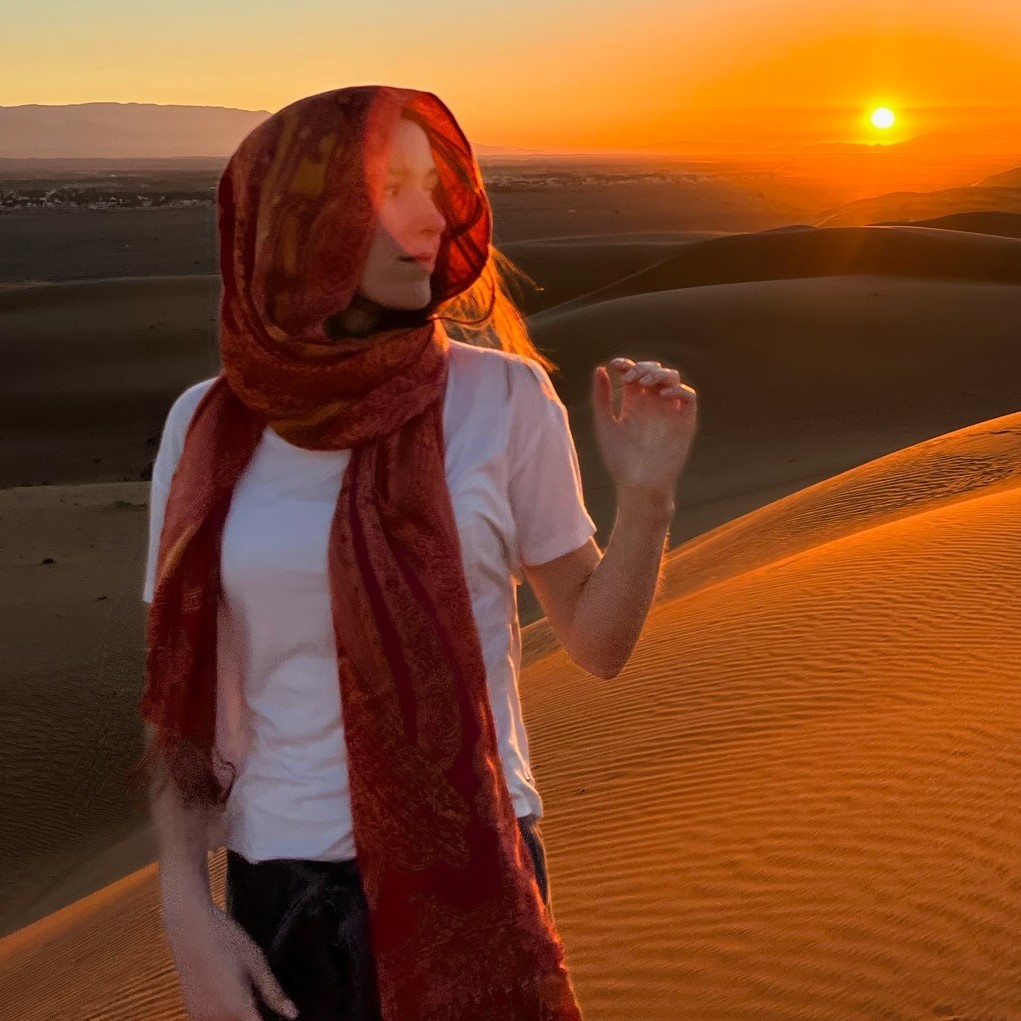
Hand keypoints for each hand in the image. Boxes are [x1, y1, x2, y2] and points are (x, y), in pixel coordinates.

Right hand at [164, 897, 298, 1020]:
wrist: (191, 927)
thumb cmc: (225, 938)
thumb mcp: (257, 961)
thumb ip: (274, 992)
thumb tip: (291, 1013)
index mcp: (237, 1006)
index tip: (277, 1015)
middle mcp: (215, 1017)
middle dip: (253, 1017)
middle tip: (259, 996)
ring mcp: (200, 1016)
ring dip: (239, 1016)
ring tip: (244, 992)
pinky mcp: (192, 1011)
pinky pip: (213, 1020)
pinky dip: (224, 1014)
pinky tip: (228, 993)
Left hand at [592, 357, 697, 499]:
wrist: (638, 485)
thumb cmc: (620, 460)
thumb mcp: (605, 425)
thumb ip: (601, 398)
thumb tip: (600, 368)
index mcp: (634, 403)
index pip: (634, 373)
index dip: (626, 364)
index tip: (616, 365)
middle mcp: (652, 403)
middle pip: (654, 371)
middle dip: (642, 367)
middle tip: (630, 378)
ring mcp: (669, 410)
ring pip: (672, 378)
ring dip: (659, 373)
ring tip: (645, 382)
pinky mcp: (685, 421)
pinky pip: (688, 396)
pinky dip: (678, 389)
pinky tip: (661, 395)